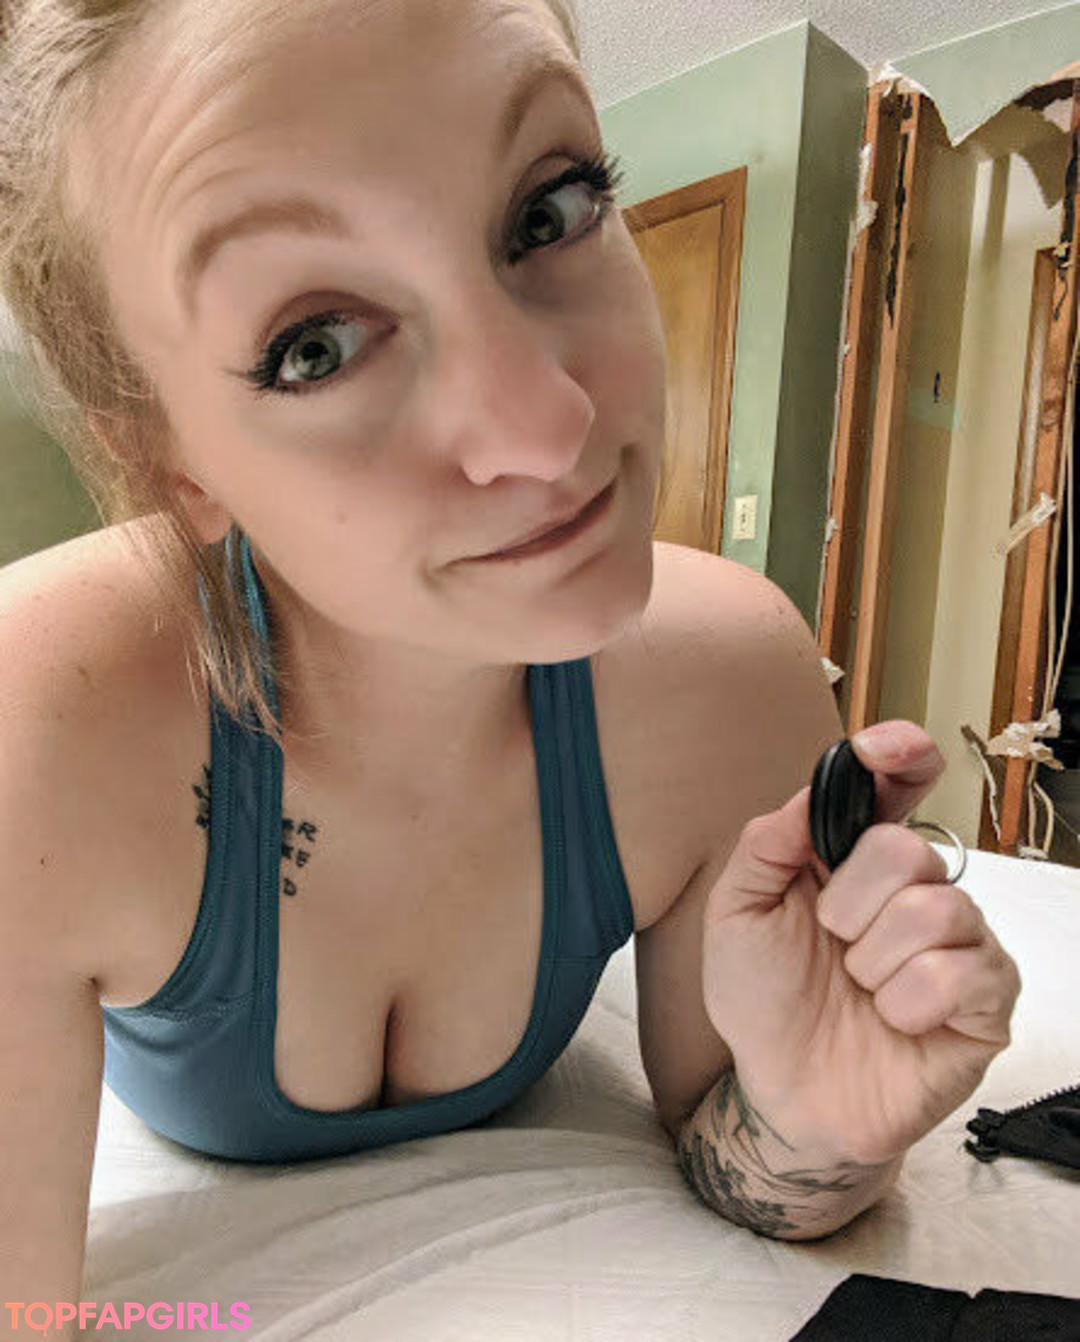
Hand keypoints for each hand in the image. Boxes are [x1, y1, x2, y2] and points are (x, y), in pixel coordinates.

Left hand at [700, 719, 1021, 1164]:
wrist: (782, 1093)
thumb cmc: (763, 1001)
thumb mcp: (735, 916)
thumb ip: (764, 847)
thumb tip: (807, 796)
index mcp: (855, 860)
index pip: (898, 787)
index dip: (900, 756)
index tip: (882, 748)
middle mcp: (915, 890)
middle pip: (906, 848)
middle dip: (849, 903)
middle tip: (832, 945)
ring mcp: (959, 943)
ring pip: (935, 909)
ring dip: (873, 961)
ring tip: (858, 990)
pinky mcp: (986, 1001)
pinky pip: (961, 972)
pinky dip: (908, 1001)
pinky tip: (893, 1020)